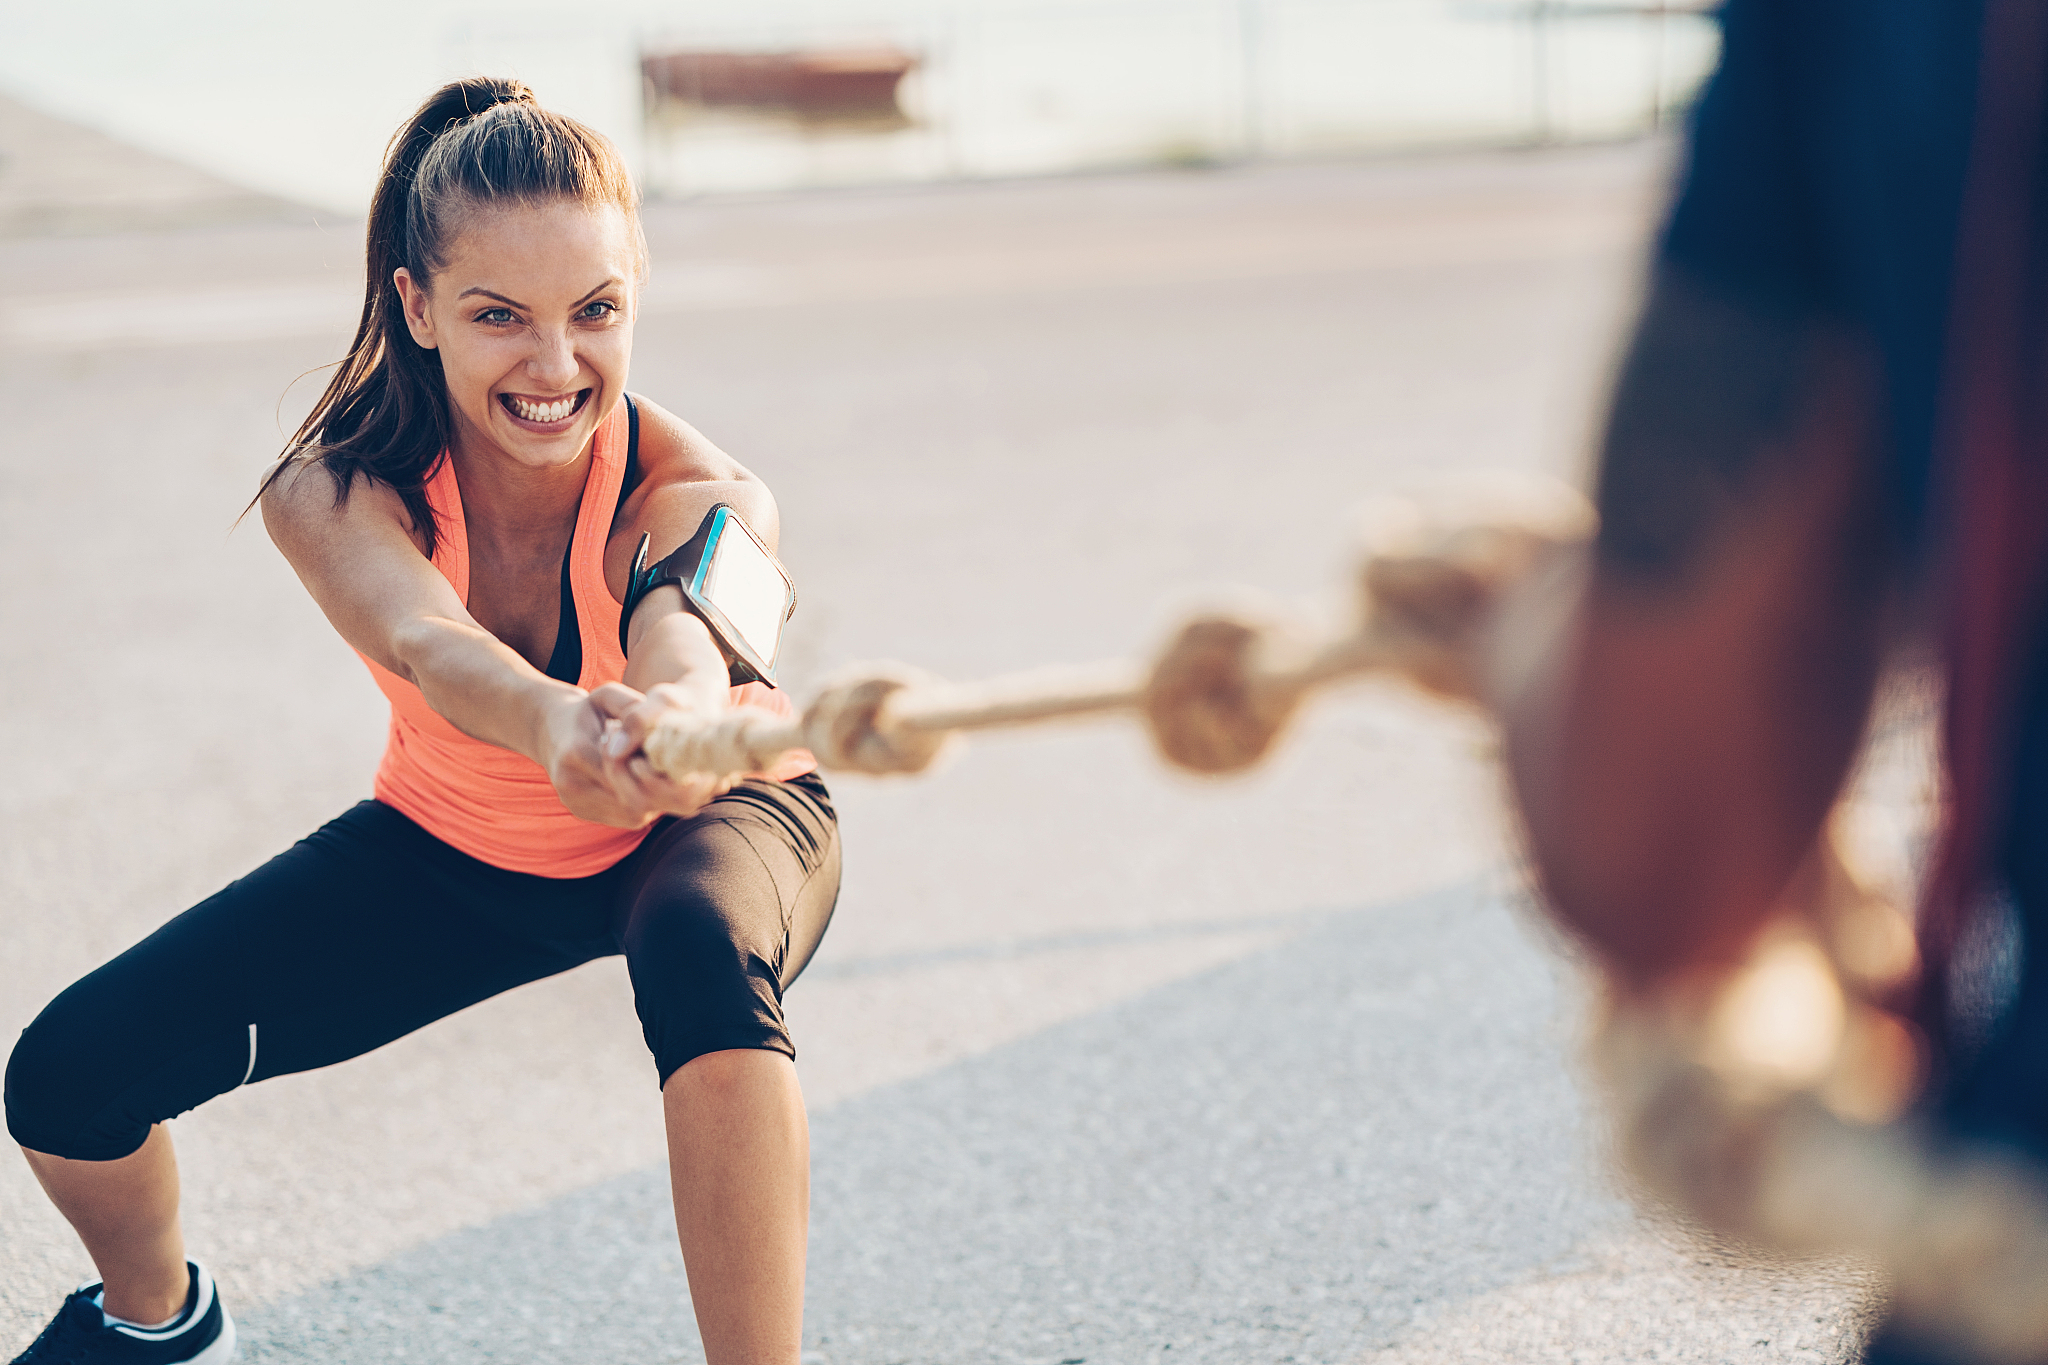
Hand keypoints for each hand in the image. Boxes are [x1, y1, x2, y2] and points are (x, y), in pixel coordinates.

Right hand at [542, 684, 733, 826]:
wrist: (547, 729)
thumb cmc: (586, 710)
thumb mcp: (606, 696)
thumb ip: (632, 708)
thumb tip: (658, 731)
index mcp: (577, 752)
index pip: (629, 772)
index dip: (660, 769)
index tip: (681, 758)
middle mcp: (572, 784)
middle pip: (634, 800)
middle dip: (665, 789)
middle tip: (687, 773)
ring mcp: (576, 803)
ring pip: (634, 814)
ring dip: (659, 799)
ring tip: (674, 778)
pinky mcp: (583, 813)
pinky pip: (626, 818)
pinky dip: (647, 804)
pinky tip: (656, 786)